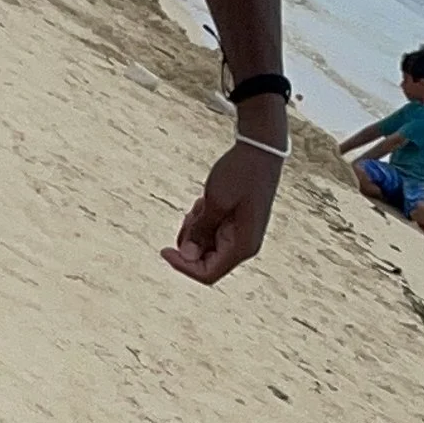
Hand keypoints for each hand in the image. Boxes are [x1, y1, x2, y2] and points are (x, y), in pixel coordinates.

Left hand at [163, 139, 278, 285]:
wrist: (260, 149)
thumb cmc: (240, 173)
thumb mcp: (214, 202)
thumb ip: (199, 232)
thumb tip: (187, 255)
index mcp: (242, 247)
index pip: (207, 274)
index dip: (183, 266)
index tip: (163, 250)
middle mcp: (243, 245)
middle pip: (205, 260)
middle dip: (189, 241)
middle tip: (190, 214)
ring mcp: (240, 235)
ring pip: (205, 245)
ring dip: (195, 228)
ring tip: (201, 204)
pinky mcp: (235, 224)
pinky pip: (211, 231)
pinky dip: (202, 220)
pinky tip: (205, 200)